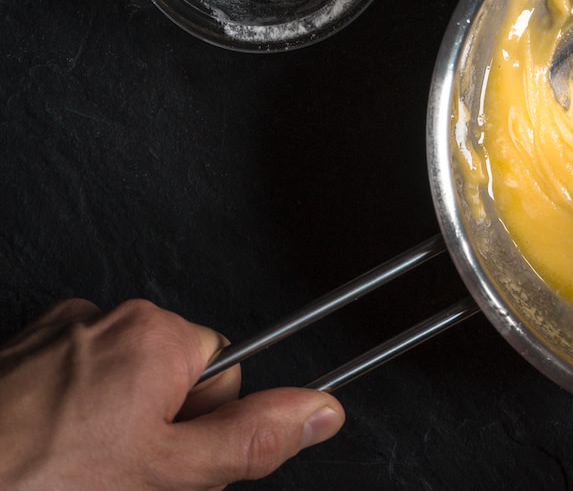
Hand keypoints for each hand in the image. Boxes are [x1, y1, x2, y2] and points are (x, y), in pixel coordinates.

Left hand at [0, 298, 344, 490]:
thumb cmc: (38, 483)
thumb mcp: (166, 477)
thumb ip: (253, 439)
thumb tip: (323, 410)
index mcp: (156, 335)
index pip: (227, 375)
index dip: (202, 432)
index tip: (167, 461)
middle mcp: (106, 317)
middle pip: (173, 378)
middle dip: (159, 430)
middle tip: (119, 475)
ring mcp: (55, 332)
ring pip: (120, 384)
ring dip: (112, 427)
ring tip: (73, 470)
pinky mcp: (17, 351)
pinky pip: (72, 379)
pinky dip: (68, 416)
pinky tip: (46, 453)